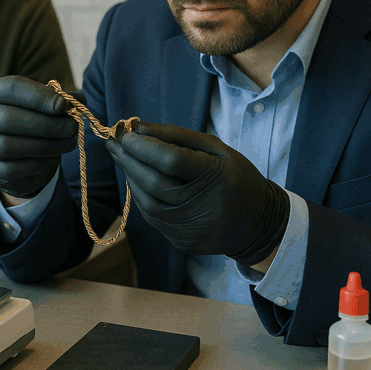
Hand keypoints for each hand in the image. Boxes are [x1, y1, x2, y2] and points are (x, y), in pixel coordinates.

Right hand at [0, 75, 84, 198]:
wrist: (14, 156)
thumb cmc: (30, 122)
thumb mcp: (41, 106)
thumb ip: (59, 100)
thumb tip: (79, 100)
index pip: (10, 88)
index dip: (38, 96)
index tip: (64, 104)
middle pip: (7, 119)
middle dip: (45, 124)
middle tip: (72, 127)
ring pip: (8, 147)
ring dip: (45, 145)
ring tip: (68, 142)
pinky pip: (11, 169)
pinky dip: (36, 163)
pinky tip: (51, 157)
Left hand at [104, 122, 289, 264]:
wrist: (257, 224)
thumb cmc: (236, 177)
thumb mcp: (216, 149)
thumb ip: (177, 136)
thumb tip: (139, 128)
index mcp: (216, 178)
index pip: (171, 161)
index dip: (143, 146)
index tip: (126, 132)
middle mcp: (202, 207)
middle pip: (154, 182)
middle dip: (129, 159)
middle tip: (113, 142)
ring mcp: (191, 228)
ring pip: (147, 202)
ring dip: (130, 177)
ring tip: (122, 157)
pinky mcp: (181, 241)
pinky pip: (152, 216)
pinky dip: (140, 195)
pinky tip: (136, 179)